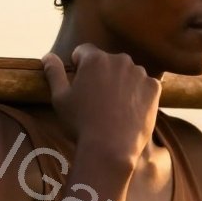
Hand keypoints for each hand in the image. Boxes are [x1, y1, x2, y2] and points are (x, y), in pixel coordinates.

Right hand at [42, 44, 160, 164]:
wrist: (111, 148)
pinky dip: (138, 94)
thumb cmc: (81, 124)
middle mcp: (119, 60)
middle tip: (97, 101)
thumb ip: (54, 73)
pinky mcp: (154, 88)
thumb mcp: (60, 98)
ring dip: (121, 83)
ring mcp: (139, 73)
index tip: (80, 84)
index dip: (78, 66)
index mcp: (95, 59)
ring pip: (127, 73)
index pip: (84, 51)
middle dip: (102, 74)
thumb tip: (47, 56)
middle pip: (107, 61)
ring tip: (114, 108)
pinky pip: (144, 85)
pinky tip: (129, 111)